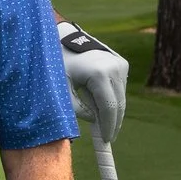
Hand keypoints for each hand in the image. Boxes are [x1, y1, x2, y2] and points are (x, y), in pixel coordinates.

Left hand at [58, 21, 127, 144]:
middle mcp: (114, 68)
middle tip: (106, 139)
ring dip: (112, 112)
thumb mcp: (62, 89)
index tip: (105, 141)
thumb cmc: (58, 63)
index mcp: (99, 74)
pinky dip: (112, 99)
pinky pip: (119, 89)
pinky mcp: (122, 63)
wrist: (64, 38)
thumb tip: (94, 121)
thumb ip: (77, 109)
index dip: (108, 126)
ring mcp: (120, 64)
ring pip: (120, 98)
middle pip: (118, 105)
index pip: (109, 108)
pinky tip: (99, 104)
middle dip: (113, 123)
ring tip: (100, 123)